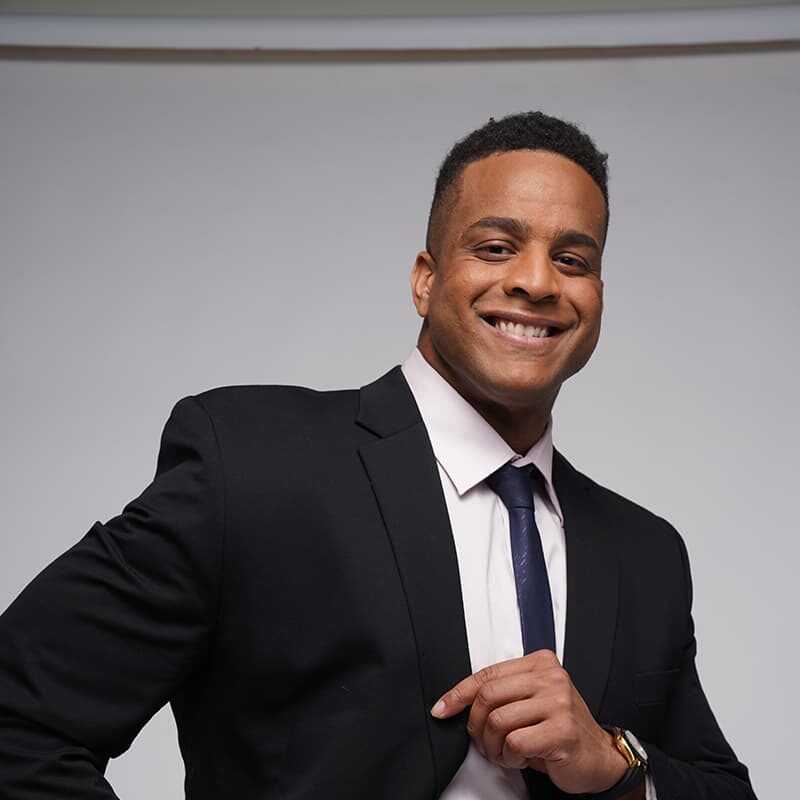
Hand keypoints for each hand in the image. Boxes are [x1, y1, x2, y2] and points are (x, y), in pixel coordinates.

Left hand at [431, 650, 628, 794]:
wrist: (599, 759)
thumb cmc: (560, 730)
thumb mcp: (531, 702)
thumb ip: (505, 692)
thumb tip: (458, 700)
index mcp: (541, 663)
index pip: (489, 672)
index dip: (460, 693)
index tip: (443, 707)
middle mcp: (551, 678)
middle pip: (489, 695)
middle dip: (476, 724)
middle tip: (483, 741)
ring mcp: (559, 703)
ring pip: (498, 720)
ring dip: (493, 746)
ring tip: (504, 752)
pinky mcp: (562, 731)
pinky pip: (515, 743)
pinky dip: (509, 757)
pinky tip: (520, 759)